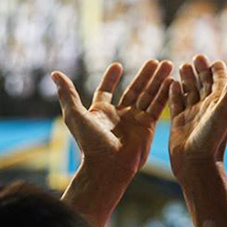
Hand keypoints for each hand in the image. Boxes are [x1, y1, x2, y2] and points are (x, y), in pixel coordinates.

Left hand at [53, 60, 172, 226]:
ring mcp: (135, 120)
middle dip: (145, 75)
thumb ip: (67, 93)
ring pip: (148, 95)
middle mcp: (120, 115)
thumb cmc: (89, 142)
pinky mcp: (148, 126)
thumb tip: (55, 73)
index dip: (111, 78)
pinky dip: (164, 93)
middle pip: (134, 90)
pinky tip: (171, 80)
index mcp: (101, 111)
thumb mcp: (74, 114)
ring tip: (167, 64)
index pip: (107, 90)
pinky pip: (157, 106)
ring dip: (158, 80)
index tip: (117, 65)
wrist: (108, 166)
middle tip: (154, 61)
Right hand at [168, 55, 226, 179]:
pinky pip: (176, 103)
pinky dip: (174, 92)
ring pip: (190, 92)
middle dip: (201, 70)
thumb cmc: (212, 137)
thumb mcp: (225, 107)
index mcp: (220, 103)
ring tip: (182, 65)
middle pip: (204, 84)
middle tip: (196, 57)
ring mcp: (193, 115)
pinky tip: (171, 83)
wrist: (196, 164)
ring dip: (187, 79)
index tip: (213, 60)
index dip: (217, 69)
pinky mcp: (179, 123)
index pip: (220, 81)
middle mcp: (207, 108)